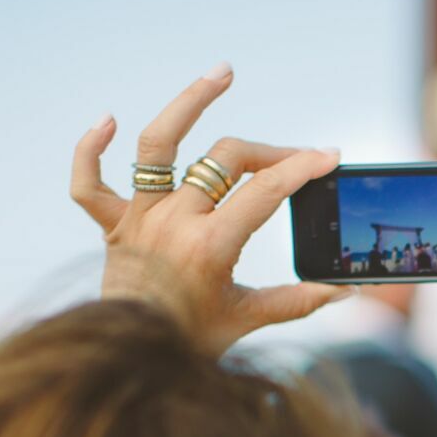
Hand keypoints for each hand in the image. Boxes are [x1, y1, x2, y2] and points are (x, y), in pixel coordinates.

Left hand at [69, 64, 344, 355]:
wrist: (129, 363)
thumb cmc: (191, 342)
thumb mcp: (249, 319)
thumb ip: (299, 301)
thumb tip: (346, 290)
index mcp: (211, 247)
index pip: (265, 192)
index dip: (302, 169)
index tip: (328, 157)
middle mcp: (173, 222)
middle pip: (225, 160)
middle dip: (270, 153)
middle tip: (295, 161)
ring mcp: (140, 219)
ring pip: (157, 146)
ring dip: (189, 103)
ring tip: (222, 74)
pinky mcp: (113, 226)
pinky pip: (89, 183)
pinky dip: (91, 149)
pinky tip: (107, 120)